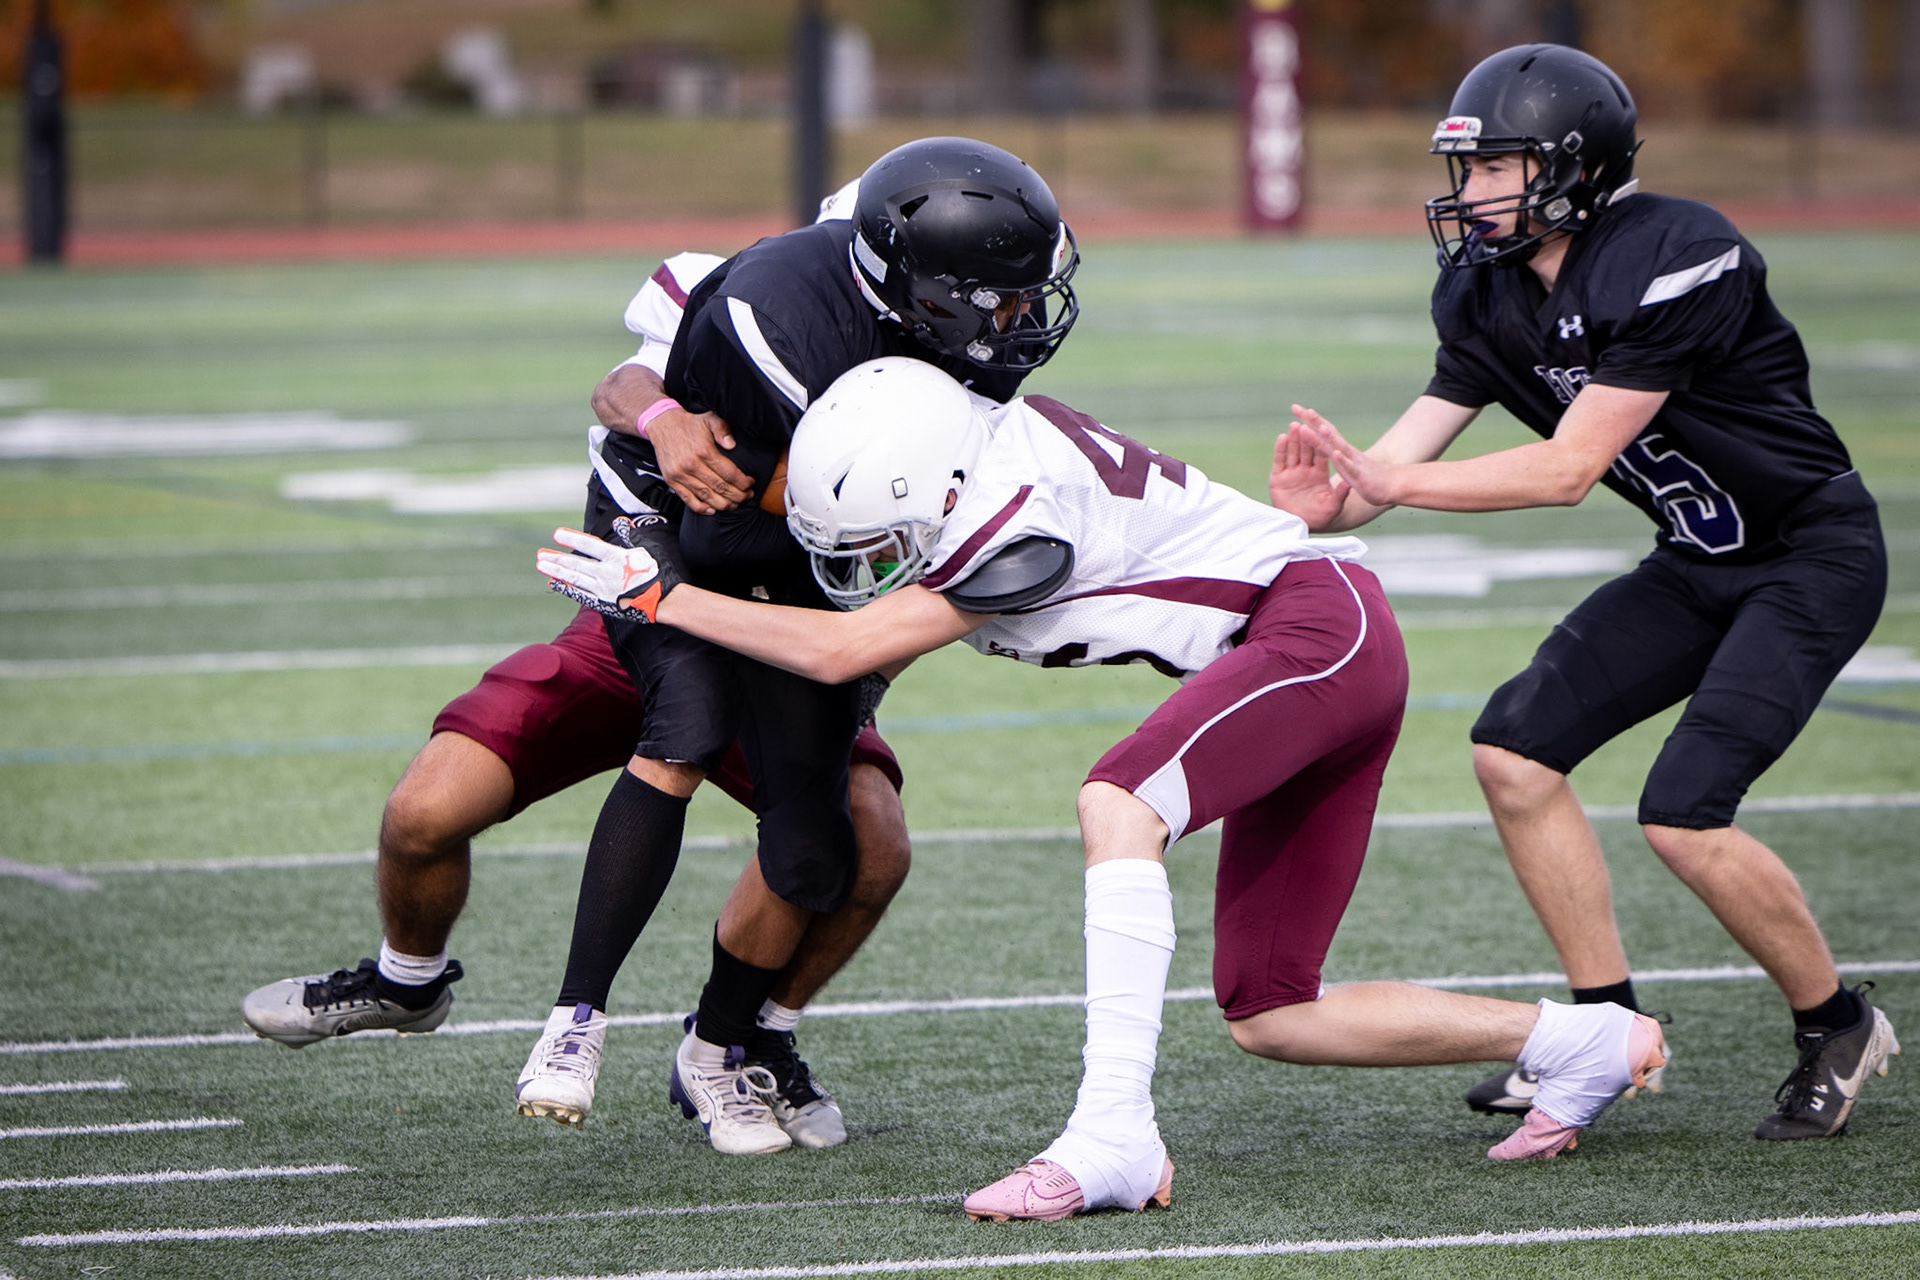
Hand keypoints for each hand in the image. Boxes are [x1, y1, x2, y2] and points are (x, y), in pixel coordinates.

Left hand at [537, 516, 685, 623]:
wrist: (665, 600)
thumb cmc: (659, 572)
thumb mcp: (647, 548)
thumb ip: (630, 536)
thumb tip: (620, 522)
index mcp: (616, 558)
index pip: (589, 545)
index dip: (572, 539)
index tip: (557, 534)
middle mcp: (605, 573)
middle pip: (576, 564)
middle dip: (556, 558)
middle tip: (540, 554)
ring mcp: (602, 589)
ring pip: (574, 578)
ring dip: (556, 571)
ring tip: (542, 564)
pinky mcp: (603, 603)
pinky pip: (580, 594)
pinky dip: (566, 588)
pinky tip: (554, 583)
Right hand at [647, 406, 753, 514]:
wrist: (663, 425)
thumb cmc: (689, 424)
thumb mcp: (709, 418)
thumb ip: (723, 429)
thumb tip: (732, 444)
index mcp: (704, 451)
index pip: (729, 473)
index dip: (743, 482)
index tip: (750, 483)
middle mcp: (691, 465)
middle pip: (720, 487)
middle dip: (738, 495)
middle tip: (747, 496)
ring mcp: (680, 475)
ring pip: (707, 496)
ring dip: (723, 504)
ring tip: (734, 504)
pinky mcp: (672, 481)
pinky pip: (688, 500)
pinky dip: (702, 508)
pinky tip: (713, 510)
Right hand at [1267, 423, 1349, 530]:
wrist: (1301, 525)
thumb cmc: (1320, 517)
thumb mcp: (1333, 506)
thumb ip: (1340, 494)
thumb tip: (1350, 482)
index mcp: (1320, 473)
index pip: (1321, 453)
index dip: (1322, 441)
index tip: (1323, 428)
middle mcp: (1305, 469)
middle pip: (1306, 449)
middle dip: (1306, 435)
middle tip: (1307, 422)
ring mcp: (1291, 472)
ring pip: (1293, 451)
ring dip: (1294, 438)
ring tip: (1294, 425)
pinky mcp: (1278, 477)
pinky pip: (1279, 461)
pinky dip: (1280, 449)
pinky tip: (1281, 438)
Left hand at [1290, 405, 1398, 508]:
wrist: (1392, 486)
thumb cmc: (1368, 477)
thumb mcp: (1347, 466)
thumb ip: (1338, 455)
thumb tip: (1328, 446)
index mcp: (1339, 451)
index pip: (1323, 432)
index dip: (1309, 421)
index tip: (1296, 408)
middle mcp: (1345, 452)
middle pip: (1327, 433)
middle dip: (1313, 421)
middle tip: (1298, 408)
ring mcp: (1353, 462)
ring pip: (1339, 447)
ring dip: (1329, 436)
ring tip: (1318, 426)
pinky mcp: (1360, 476)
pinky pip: (1350, 468)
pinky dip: (1343, 460)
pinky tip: (1336, 453)